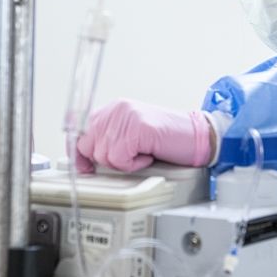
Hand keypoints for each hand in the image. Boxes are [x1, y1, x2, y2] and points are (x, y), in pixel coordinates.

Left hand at [74, 99, 211, 172]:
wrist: (197, 136)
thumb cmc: (167, 140)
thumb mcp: (132, 136)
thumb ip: (109, 140)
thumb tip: (85, 159)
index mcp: (113, 109)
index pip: (79, 130)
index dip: (79, 153)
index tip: (84, 167)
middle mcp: (116, 109)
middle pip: (88, 146)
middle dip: (107, 160)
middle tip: (130, 158)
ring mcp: (126, 117)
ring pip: (104, 155)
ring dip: (124, 163)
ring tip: (143, 154)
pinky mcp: (137, 128)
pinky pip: (120, 159)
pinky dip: (134, 165)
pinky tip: (148, 155)